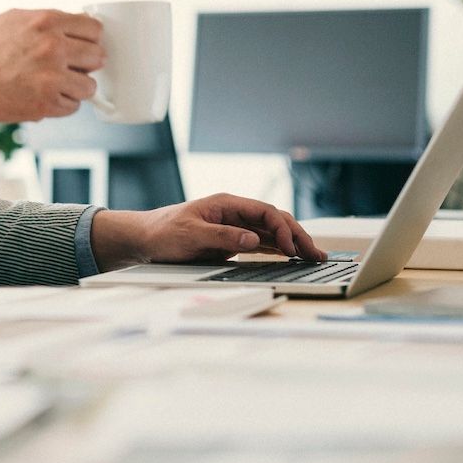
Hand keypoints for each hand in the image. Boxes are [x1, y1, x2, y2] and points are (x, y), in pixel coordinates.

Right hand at [0, 8, 104, 134]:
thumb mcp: (16, 18)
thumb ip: (49, 20)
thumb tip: (80, 24)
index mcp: (48, 22)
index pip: (95, 29)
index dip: (90, 39)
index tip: (83, 46)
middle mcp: (54, 48)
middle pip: (98, 57)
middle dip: (85, 63)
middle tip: (69, 67)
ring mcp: (51, 78)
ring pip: (89, 86)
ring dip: (76, 87)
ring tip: (55, 84)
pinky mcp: (45, 104)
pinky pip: (72, 107)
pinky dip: (61, 104)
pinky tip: (43, 95)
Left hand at [90, 194, 326, 270]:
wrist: (145, 238)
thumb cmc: (163, 232)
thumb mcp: (191, 235)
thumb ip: (222, 237)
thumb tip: (253, 240)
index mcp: (226, 204)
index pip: (264, 212)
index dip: (282, 229)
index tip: (291, 249)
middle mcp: (234, 213)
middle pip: (273, 220)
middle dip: (297, 235)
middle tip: (316, 254)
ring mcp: (234, 226)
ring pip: (271, 232)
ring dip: (292, 243)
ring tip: (313, 257)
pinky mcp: (231, 241)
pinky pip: (261, 243)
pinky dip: (278, 250)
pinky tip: (291, 258)